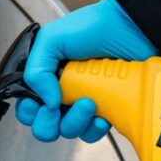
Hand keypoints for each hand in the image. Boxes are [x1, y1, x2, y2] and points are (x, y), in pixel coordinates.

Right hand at [16, 0, 157, 141]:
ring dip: (75, 122)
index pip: (27, 106)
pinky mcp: (105, 110)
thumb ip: (36, 70)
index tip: (38, 103)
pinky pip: (92, 133)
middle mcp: (61, 92)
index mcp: (45, 77)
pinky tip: (101, 115)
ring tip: (88, 102)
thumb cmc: (94, 27)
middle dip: (49, 122)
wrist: (133, 29)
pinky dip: (94, 129)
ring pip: (68, 131)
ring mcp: (82, 103)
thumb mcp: (52, 39)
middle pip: (44, 125)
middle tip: (60, 106)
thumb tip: (46, 102)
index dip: (29, 111)